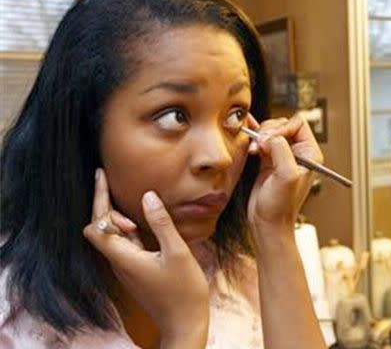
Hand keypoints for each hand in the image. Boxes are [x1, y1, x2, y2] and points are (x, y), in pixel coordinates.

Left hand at [83, 169, 208, 345]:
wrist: (184, 325)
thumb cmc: (183, 292)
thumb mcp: (177, 253)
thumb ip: (162, 223)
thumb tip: (148, 196)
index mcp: (124, 258)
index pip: (96, 226)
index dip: (98, 199)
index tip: (102, 176)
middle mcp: (120, 263)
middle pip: (99, 229)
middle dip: (104, 204)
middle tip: (111, 181)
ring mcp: (127, 269)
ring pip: (112, 237)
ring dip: (117, 217)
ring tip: (129, 199)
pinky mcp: (137, 272)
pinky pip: (126, 246)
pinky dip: (129, 229)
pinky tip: (143, 222)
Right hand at [246, 113, 323, 236]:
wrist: (268, 223)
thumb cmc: (281, 207)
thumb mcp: (286, 176)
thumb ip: (281, 150)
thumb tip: (271, 135)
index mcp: (310, 154)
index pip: (298, 124)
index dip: (282, 128)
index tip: (270, 139)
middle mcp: (298, 153)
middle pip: (283, 125)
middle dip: (269, 131)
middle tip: (260, 144)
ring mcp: (283, 156)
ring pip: (271, 131)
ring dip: (260, 137)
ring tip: (254, 150)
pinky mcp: (268, 161)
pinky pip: (262, 142)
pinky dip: (254, 142)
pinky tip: (250, 147)